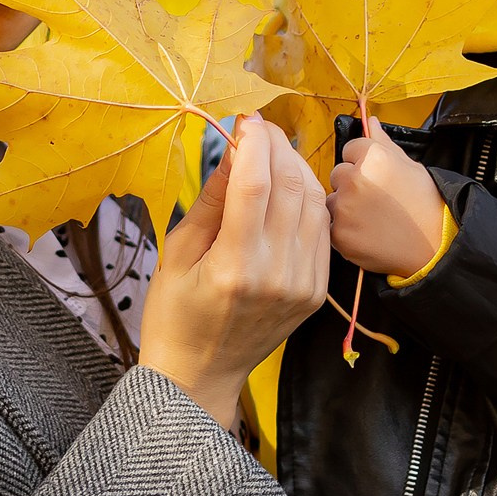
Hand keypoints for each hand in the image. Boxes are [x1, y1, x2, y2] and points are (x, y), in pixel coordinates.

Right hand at [139, 116, 330, 426]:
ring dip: (297, 168)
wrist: (200, 376)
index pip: (255, 184)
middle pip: (291, 187)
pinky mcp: (315, 292)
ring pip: (314, 204)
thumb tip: (232, 151)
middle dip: (277, 147)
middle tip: (260, 130)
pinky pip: (321, 230)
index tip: (245, 120)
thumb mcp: (177, 254)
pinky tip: (289, 187)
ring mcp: (302, 285)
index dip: (254, 143)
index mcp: (233, 266)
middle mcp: (275, 274)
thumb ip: (210, 201)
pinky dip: (309, 200)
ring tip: (273, 153)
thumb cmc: (175, 315)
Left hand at [327, 117, 447, 277]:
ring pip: (333, 200)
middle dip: (351, 183)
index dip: (362, 161)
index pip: (350, 148)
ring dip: (345, 206)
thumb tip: (370, 121)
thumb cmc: (426, 204)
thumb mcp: (410, 166)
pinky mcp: (339, 235)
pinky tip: (368, 231)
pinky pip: (332, 225)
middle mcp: (354, 180)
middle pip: (337, 174)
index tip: (376, 175)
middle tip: (376, 198)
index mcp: (372, 158)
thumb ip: (383, 142)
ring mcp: (344, 209)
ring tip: (373, 216)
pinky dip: (345, 229)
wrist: (436, 246)